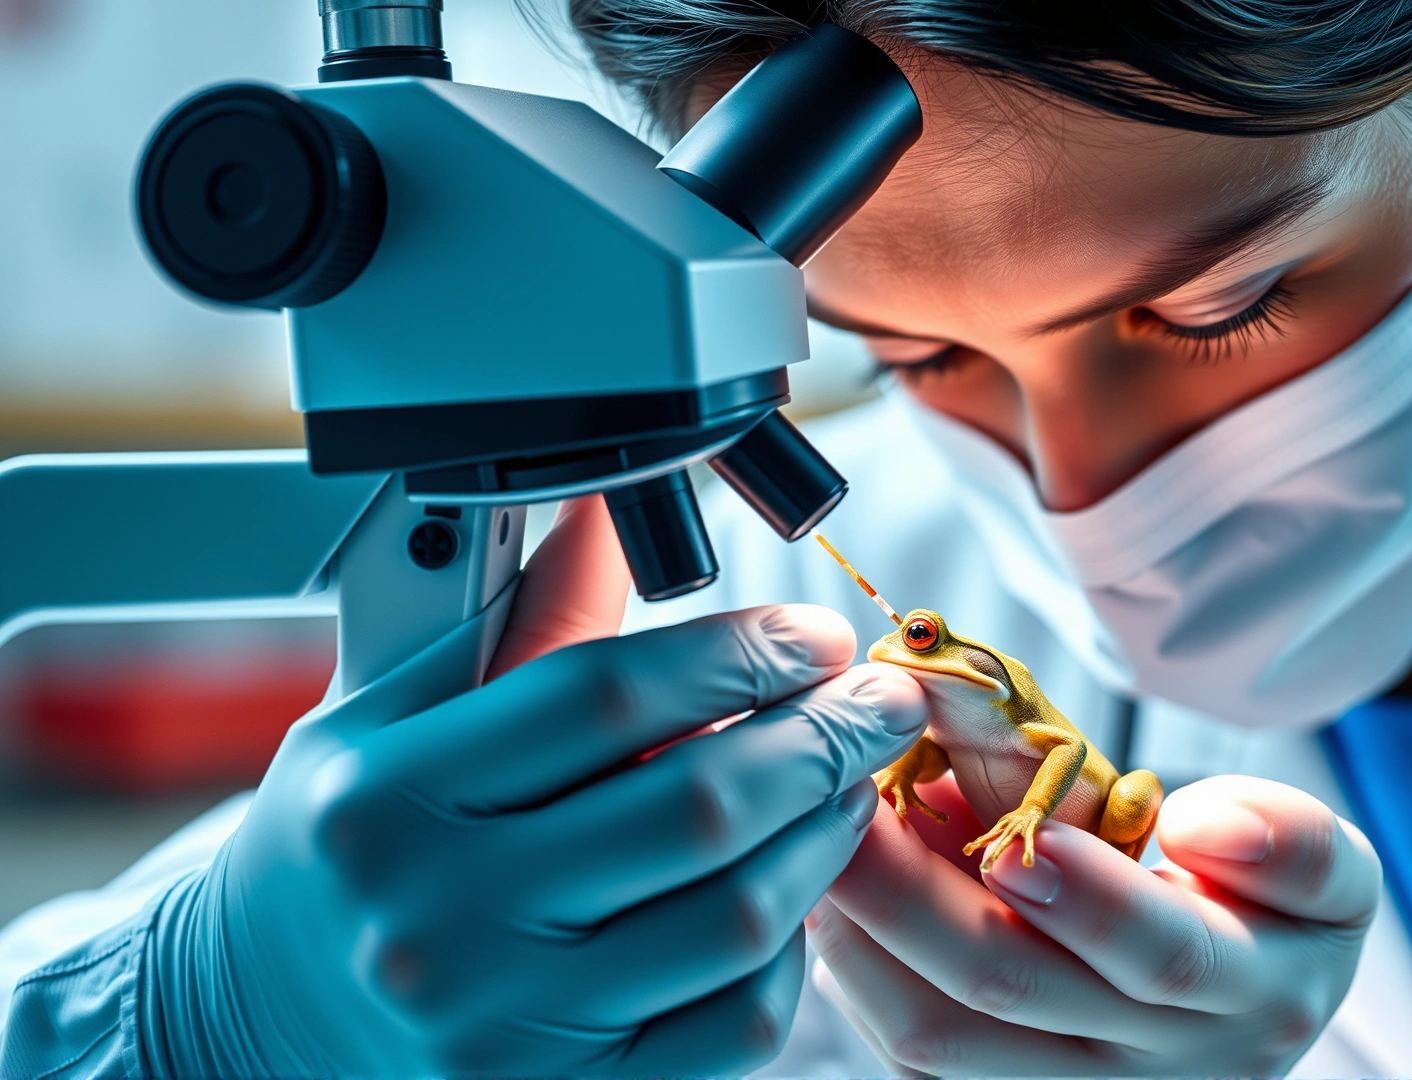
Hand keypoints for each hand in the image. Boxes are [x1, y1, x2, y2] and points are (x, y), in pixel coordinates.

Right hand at [142, 497, 927, 1076]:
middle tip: (877, 701)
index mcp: (386, 798)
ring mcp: (504, 1027)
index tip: (809, 637)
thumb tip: (608, 506)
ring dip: (823, 834)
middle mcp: (439, 920)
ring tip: (851, 780)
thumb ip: (515, 624)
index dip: (737, 651)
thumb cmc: (347, 849)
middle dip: (820, 737)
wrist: (261, 1017)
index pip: (603, 695)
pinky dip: (789, 951)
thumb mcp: (389, 718)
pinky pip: (729, 1023)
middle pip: (694, 804)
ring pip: (733, 917)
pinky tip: (794, 891)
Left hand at [808, 772, 1379, 1075]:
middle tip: (852, 812)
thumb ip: (1289, 841)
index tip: (1018, 845)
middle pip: (1018, 991)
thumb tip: (1203, 827)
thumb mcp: (1324, 873)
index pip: (1166, 955)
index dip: (1093, 904)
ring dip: (868, 938)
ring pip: (942, 1039)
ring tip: (825, 843)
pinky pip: (913, 1055)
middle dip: (919, 901)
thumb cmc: (1271, 915)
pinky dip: (860, 975)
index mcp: (1255, 992)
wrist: (1248, 1018)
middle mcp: (1160, 1065)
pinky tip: (834, 901)